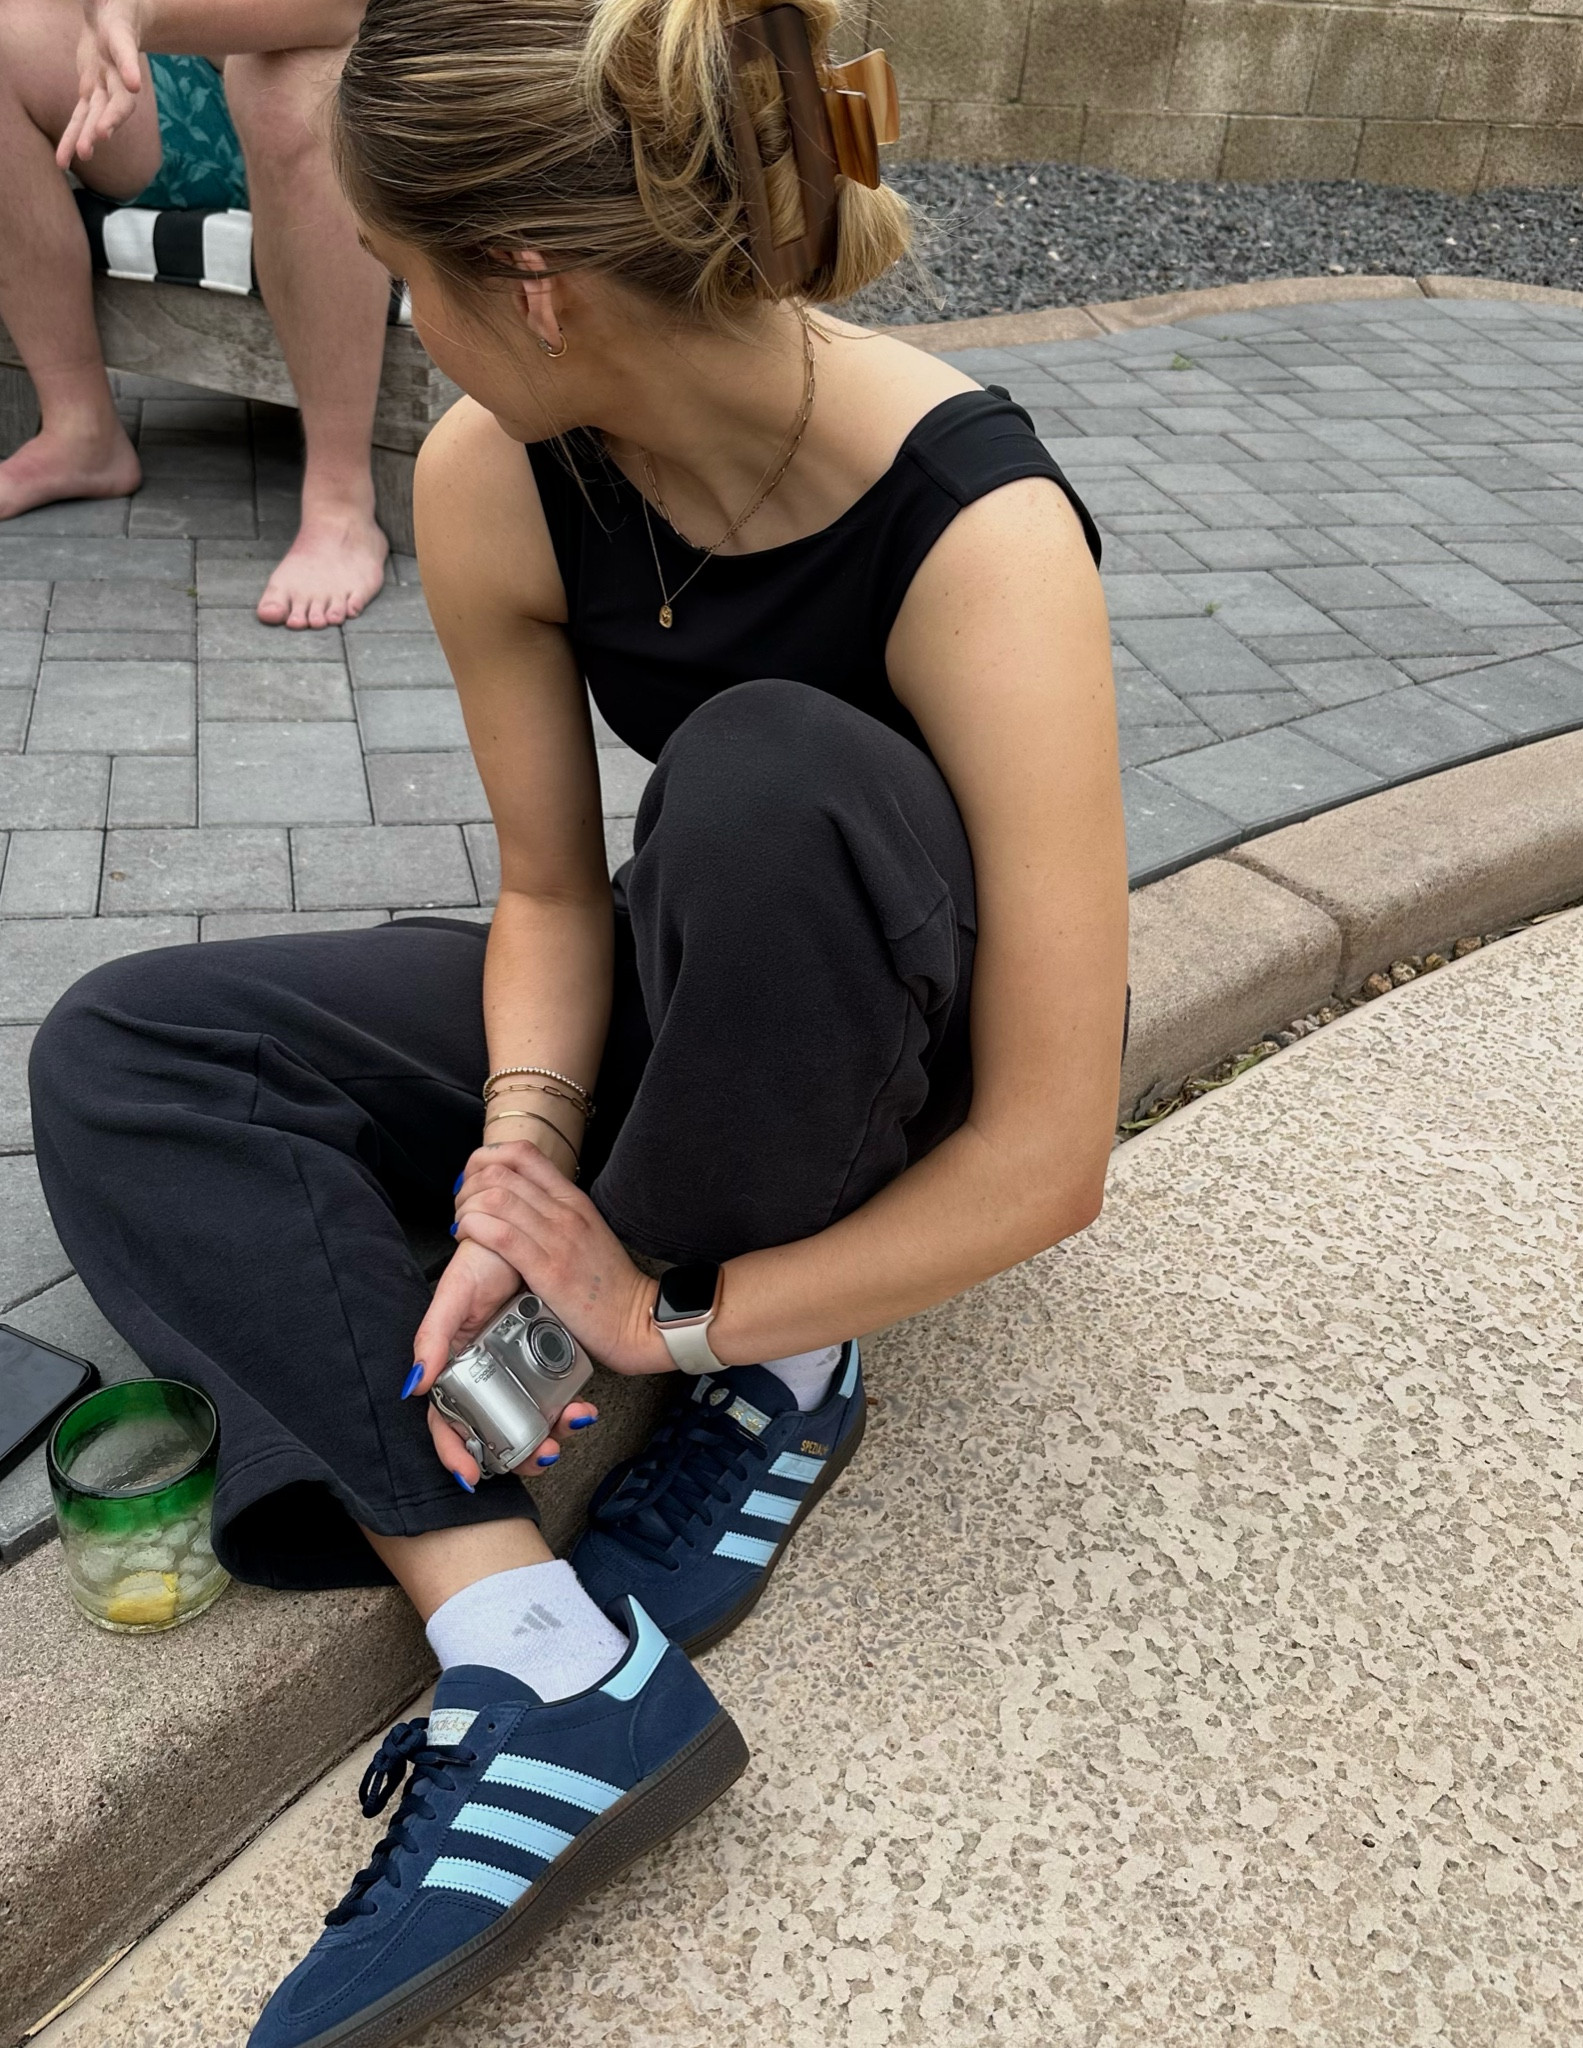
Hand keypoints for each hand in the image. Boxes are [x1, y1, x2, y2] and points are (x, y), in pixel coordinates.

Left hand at [57, 0, 149, 169]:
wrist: (115, 14)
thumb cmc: (116, 9)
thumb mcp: (114, 11)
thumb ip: (119, 32)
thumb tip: (127, 64)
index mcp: (123, 52)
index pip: (126, 64)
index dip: (127, 70)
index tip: (133, 85)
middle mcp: (118, 77)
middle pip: (113, 103)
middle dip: (104, 121)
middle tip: (97, 140)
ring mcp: (105, 86)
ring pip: (95, 116)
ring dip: (85, 137)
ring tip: (76, 158)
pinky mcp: (91, 91)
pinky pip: (80, 117)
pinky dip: (73, 137)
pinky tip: (63, 158)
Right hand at [409, 1234, 600, 1489]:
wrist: (538, 1235)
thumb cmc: (487, 1258)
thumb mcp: (457, 1291)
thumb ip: (433, 1334)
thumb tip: (414, 1385)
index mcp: (456, 1363)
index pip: (447, 1419)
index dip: (454, 1450)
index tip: (470, 1474)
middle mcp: (485, 1372)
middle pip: (492, 1431)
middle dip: (516, 1454)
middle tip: (543, 1455)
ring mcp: (518, 1369)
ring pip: (527, 1422)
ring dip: (547, 1435)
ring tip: (572, 1425)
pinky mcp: (548, 1361)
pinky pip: (554, 1400)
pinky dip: (567, 1411)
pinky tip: (582, 1407)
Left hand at [449, 1139, 671, 1376]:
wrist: (634, 1318)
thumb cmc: (607, 1284)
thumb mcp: (586, 1233)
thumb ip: (555, 1214)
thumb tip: (518, 1204)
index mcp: (573, 1200)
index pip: (524, 1154)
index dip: (488, 1158)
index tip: (474, 1179)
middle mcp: (565, 1211)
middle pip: (502, 1173)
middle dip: (469, 1185)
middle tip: (461, 1207)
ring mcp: (557, 1238)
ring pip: (496, 1198)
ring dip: (466, 1207)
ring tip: (462, 1225)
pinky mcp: (547, 1269)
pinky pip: (501, 1234)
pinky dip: (474, 1228)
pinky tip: (467, 1237)